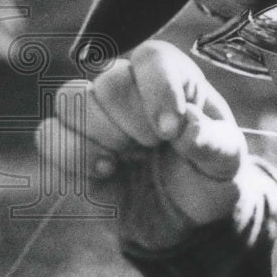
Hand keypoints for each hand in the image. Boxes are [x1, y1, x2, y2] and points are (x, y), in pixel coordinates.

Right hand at [37, 40, 249, 248]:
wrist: (183, 218)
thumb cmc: (206, 177)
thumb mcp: (227, 163)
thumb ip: (213, 143)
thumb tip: (188, 126)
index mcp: (173, 78)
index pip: (152, 58)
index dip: (158, 91)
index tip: (170, 131)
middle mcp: (130, 88)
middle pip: (109, 81)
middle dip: (132, 122)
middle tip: (153, 147)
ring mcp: (96, 115)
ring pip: (70, 99)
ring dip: (100, 136)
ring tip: (125, 160)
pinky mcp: (71, 145)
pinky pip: (49, 134)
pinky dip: (73, 155)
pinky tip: (105, 171)